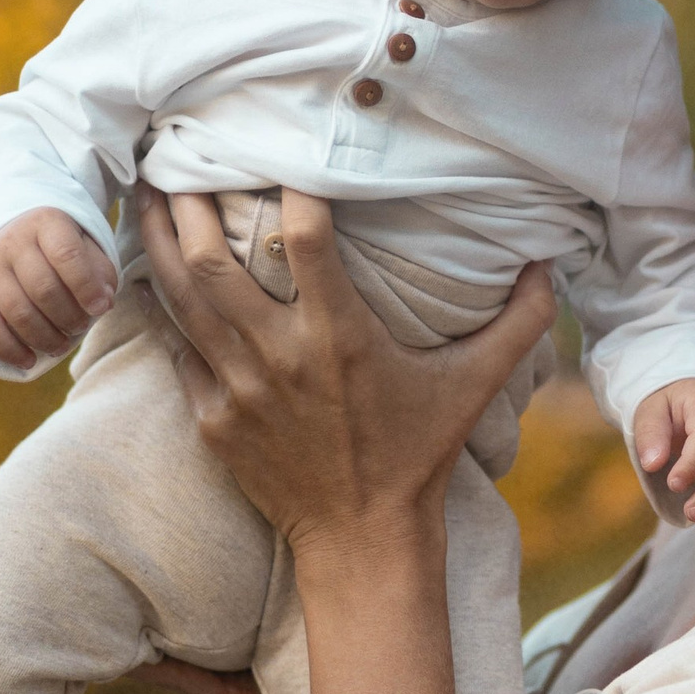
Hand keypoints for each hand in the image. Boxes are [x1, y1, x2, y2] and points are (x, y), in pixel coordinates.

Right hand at [0, 206, 117, 369]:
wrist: (10, 236)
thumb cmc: (59, 250)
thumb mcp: (85, 246)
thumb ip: (100, 271)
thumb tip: (104, 302)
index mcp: (46, 223)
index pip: (66, 254)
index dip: (86, 286)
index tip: (101, 308)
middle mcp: (11, 241)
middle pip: (43, 289)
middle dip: (69, 317)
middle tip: (81, 327)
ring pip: (17, 312)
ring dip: (45, 337)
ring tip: (61, 345)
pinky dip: (9, 351)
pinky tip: (29, 360)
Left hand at [134, 185, 555, 564]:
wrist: (362, 539)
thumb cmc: (419, 454)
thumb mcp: (476, 385)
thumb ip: (520, 321)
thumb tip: (550, 262)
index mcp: (341, 337)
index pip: (306, 239)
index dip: (292, 188)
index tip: (285, 155)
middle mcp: (280, 356)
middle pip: (212, 260)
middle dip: (190, 202)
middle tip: (178, 159)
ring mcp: (239, 389)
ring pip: (180, 298)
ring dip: (158, 242)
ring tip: (144, 195)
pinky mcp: (212, 420)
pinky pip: (178, 352)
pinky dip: (164, 311)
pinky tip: (151, 275)